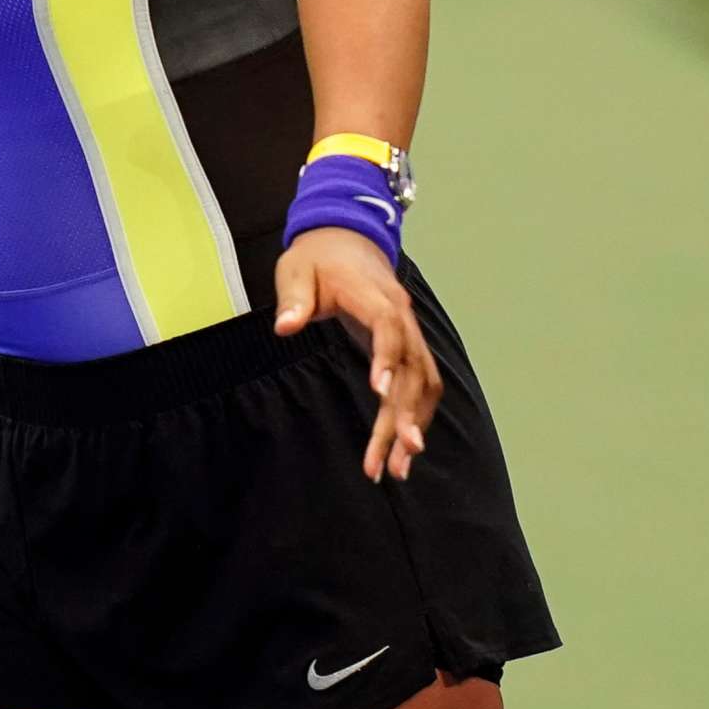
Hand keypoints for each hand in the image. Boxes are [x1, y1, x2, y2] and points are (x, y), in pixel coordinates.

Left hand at [273, 227, 441, 481]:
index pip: (389, 327)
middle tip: (395, 457)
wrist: (346, 240)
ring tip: (399, 467)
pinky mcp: (407, 347)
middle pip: (411, 368)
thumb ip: (294, 299)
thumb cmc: (318, 258)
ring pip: (422, 384)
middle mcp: (401, 317)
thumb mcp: (297, 270)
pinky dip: (415, 416)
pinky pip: (420, 385)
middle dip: (404, 414)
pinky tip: (403, 447)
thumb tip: (286, 327)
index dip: (387, 358)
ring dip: (413, 424)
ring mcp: (409, 333)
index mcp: (375, 295)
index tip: (378, 393)